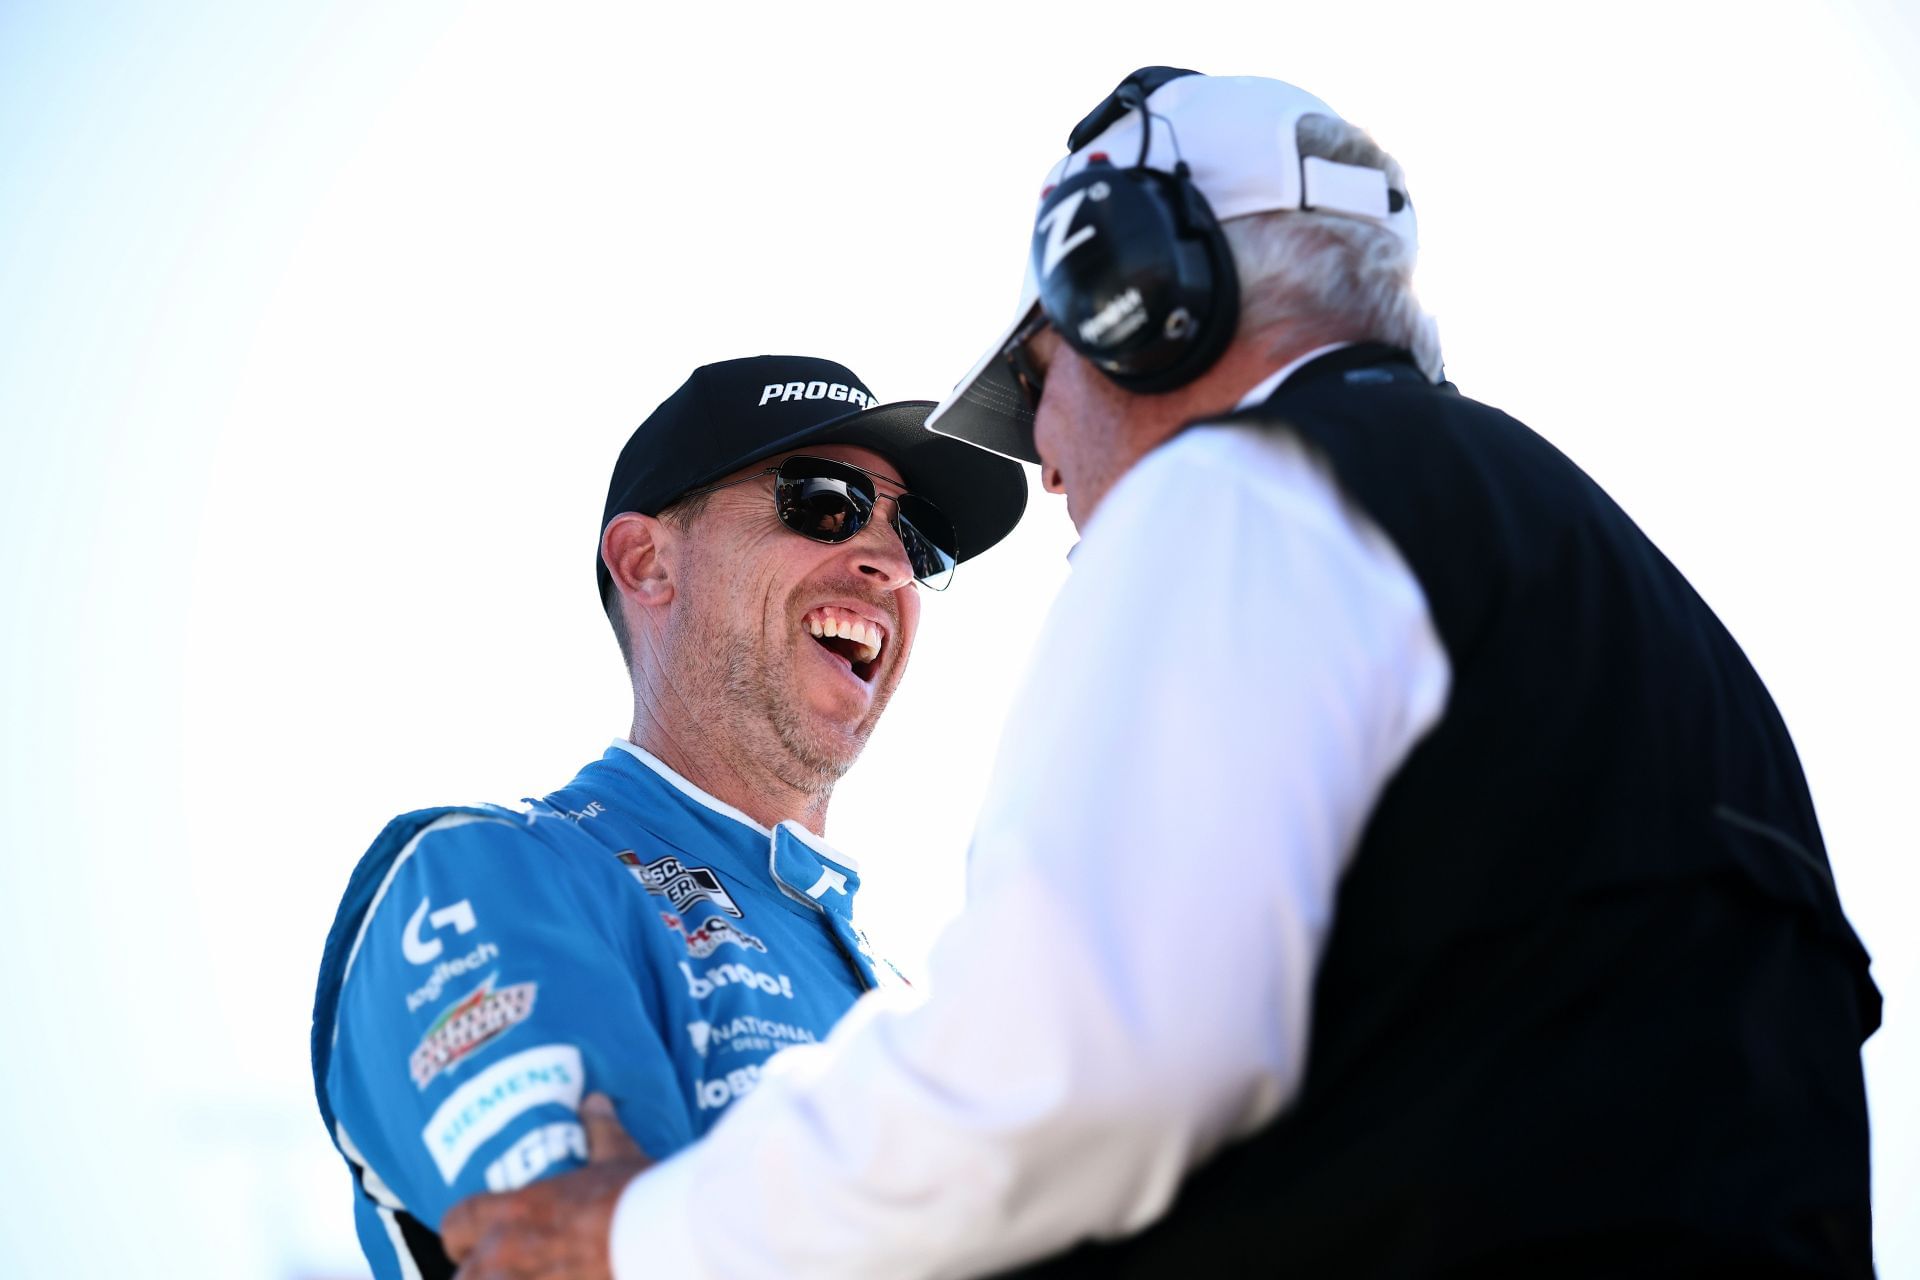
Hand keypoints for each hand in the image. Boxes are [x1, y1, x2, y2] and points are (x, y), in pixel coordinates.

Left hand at [444, 1092, 654, 1278]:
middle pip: (464, 1277)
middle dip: (482, 1276)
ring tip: (536, 1279)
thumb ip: (599, 1131)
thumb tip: (595, 1102)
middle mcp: (508, 1253)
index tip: (473, 1242)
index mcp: (517, 1210)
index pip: (456, 1223)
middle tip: (513, 1273)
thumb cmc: (638, 1196)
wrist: (668, 1234)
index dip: (460, 1235)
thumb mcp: (618, 1157)